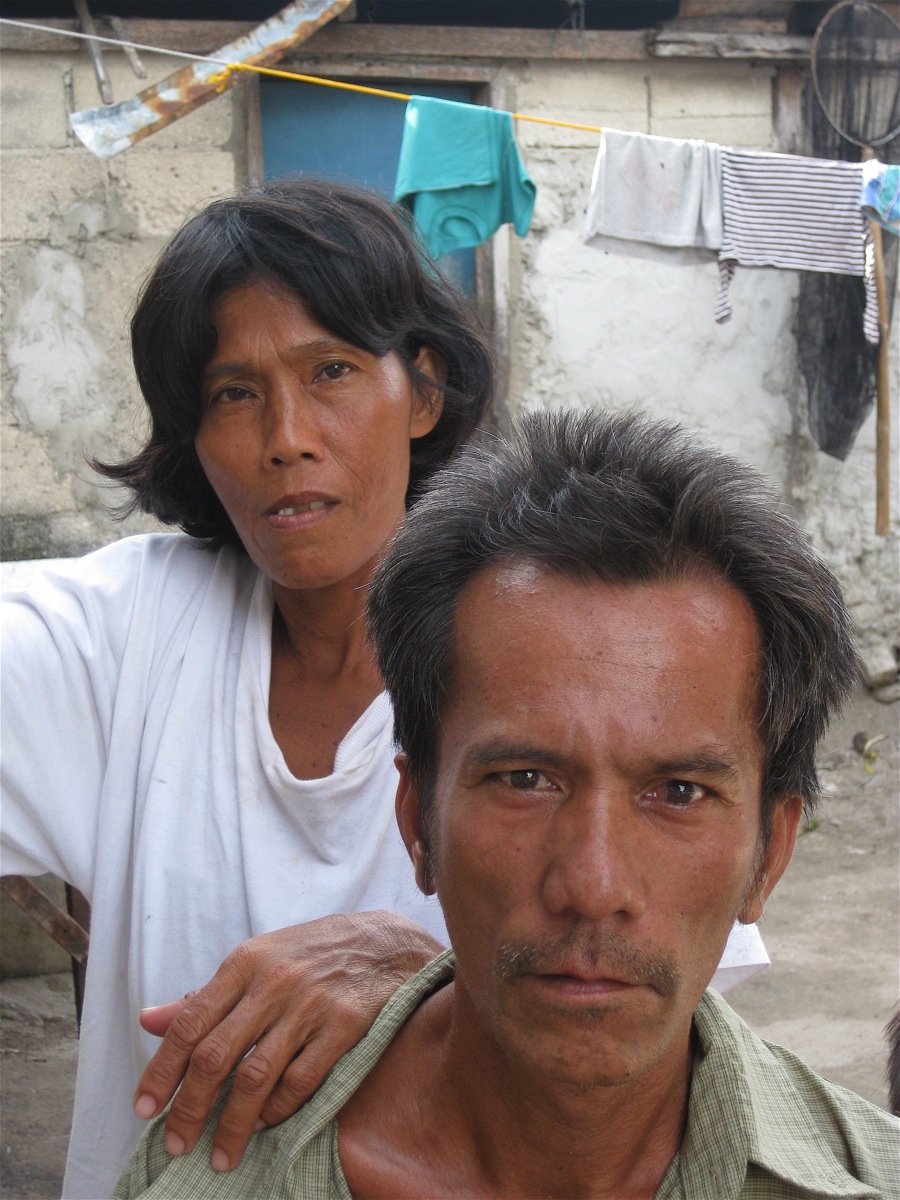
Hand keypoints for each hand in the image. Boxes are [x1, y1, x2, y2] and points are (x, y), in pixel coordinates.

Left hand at [132, 911, 442, 1171]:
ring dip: (232, 1124)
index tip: (144, 1110)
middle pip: (215, 1056)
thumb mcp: (255, 960)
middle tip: (176, 1143)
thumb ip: (204, 996)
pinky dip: (277, 1110)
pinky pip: (300, 1081)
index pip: (188, 1023)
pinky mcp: (343, 1026)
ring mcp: (309, 1005)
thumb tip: (147, 1021)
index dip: (161, 1071)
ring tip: (220, 1154)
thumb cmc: (310, 954)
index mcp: (244, 962)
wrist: (384, 944)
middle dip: (190, 1108)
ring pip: (255, 1077)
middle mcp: (272, 982)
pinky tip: (264, 1124)